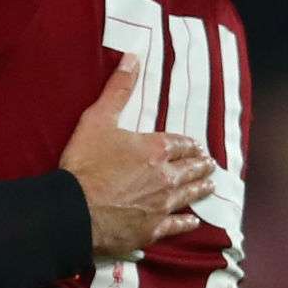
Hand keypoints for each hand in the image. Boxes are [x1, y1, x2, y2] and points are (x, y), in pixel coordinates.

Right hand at [59, 57, 214, 256]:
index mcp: (155, 149)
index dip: (189, 144)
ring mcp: (162, 205)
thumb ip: (118, 89)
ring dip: (201, 188)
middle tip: (210, 164)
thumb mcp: (98, 119)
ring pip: (189, 195)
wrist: (76, 209)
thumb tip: (133, 58)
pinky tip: (193, 221)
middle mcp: (165, 177)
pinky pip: (177, 225)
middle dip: (201, 165)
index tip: (197, 146)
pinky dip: (186, 222)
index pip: (180, 144)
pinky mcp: (153, 229)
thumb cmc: (86, 163)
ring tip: (211, 185)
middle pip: (190, 169)